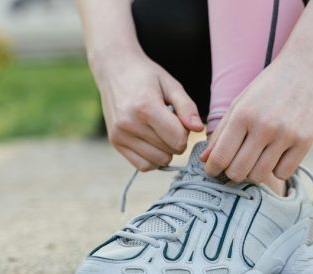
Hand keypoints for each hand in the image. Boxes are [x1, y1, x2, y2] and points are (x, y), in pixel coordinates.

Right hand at [92, 52, 203, 170]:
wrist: (114, 69)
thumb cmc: (146, 76)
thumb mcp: (171, 85)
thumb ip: (187, 107)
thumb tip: (199, 129)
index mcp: (145, 107)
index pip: (178, 139)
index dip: (185, 132)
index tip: (179, 120)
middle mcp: (130, 124)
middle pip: (170, 152)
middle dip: (175, 140)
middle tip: (168, 123)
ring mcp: (120, 135)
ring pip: (158, 162)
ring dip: (165, 151)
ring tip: (159, 131)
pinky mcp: (115, 143)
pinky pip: (142, 165)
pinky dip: (152, 159)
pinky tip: (152, 142)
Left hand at [201, 59, 312, 182]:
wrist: (308, 66)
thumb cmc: (270, 85)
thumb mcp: (241, 102)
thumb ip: (222, 131)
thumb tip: (205, 160)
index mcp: (242, 115)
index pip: (220, 156)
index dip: (212, 169)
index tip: (213, 171)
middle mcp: (263, 126)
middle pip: (238, 171)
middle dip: (233, 172)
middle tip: (236, 164)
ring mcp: (286, 134)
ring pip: (260, 175)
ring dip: (254, 171)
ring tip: (257, 158)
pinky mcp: (305, 140)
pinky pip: (284, 173)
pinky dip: (277, 169)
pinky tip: (277, 156)